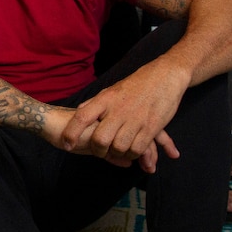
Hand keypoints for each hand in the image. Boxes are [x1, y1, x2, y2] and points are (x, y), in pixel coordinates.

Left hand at [61, 63, 184, 171]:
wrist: (165, 76)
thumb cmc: (136, 85)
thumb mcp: (112, 90)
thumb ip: (96, 103)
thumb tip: (78, 111)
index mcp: (105, 99)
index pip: (82, 117)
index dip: (71, 133)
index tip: (66, 144)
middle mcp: (118, 110)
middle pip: (100, 139)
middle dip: (98, 150)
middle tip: (100, 151)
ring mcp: (135, 119)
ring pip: (119, 148)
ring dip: (117, 154)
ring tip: (118, 151)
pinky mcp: (151, 127)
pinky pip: (137, 149)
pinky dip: (133, 154)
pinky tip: (133, 151)